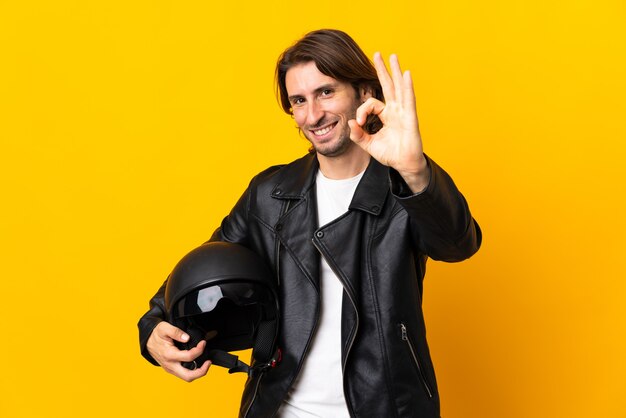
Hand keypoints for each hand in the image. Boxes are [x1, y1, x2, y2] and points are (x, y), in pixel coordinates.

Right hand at [146, 321, 209, 381]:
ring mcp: (170, 368)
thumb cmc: (156, 334)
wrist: (147, 340)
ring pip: (187, 377)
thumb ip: (176, 332)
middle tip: (208, 362)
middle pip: (188, 376)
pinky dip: (193, 371)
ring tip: (205, 364)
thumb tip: (186, 338)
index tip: (203, 343)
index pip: (189, 357)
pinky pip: (183, 374)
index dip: (199, 350)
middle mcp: (170, 365)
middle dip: (201, 371)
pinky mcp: (171, 369)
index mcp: (169, 354)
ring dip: (198, 373)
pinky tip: (197, 363)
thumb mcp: (164, 327)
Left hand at [349, 53, 429, 192]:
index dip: (363, 111)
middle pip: (388, 85)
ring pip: (399, 88)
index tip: (360, 123)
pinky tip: (407, 74)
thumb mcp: (369, 144)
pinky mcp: (410, 118)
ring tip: (393, 56)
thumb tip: (350, 123)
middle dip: (382, 70)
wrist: (403, 164)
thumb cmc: (390, 154)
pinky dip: (407, 87)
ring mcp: (404, 112)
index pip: (371, 104)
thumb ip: (358, 135)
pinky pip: (409, 100)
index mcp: (387, 115)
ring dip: (395, 71)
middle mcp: (396, 110)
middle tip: (377, 54)